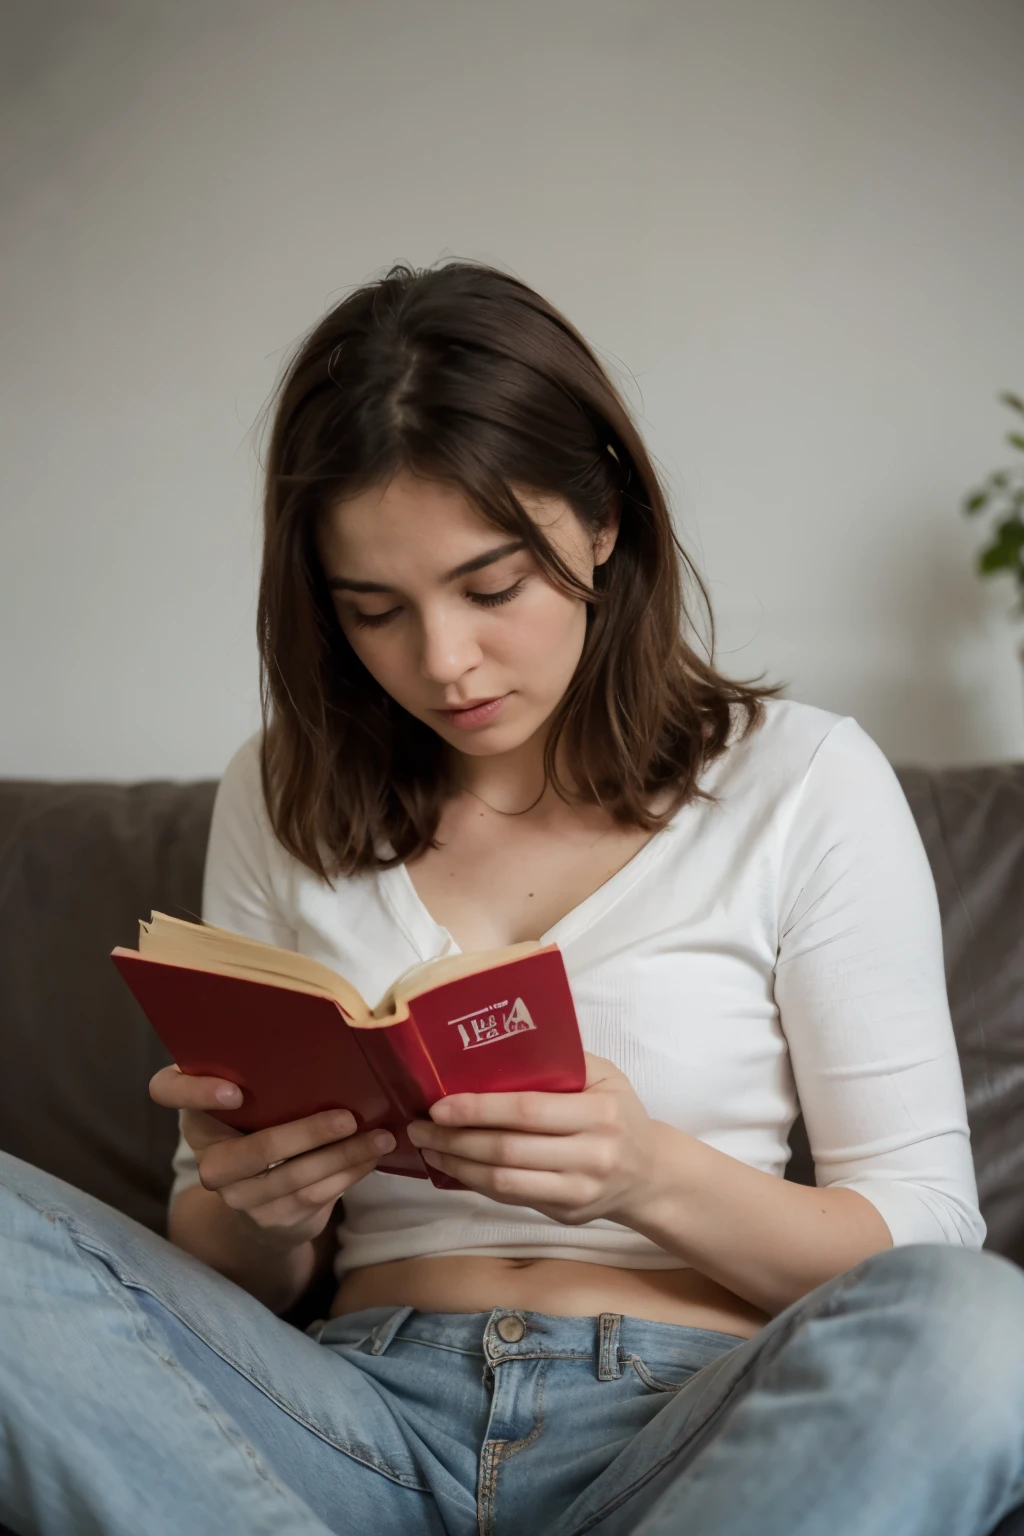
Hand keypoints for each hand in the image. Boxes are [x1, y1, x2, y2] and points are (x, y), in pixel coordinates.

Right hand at [149, 1065, 395, 1250]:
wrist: (264, 1200)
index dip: (195, 1092)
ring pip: (292, 1179)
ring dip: (343, 1156)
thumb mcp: (261, 1100)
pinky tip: (371, 1157)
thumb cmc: (268, 1124)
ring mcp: (236, 1195)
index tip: (236, 1091)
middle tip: (349, 1116)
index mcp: (199, 1112)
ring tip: (380, 1136)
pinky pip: (312, 1198)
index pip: (167, 1090)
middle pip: (250, 1152)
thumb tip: (327, 1035)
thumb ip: (270, 1075)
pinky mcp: (269, 1220)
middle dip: (306, 1135)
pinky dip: (347, 1175)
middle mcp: (208, 1157)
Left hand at [406, 1052, 660, 1225]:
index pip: (528, 1111)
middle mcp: (592, 1156)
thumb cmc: (618, 1113)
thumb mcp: (604, 1076)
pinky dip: (476, 1182)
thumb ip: (560, 1063)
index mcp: (599, 1114)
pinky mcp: (565, 1214)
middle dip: (454, 1138)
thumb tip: (494, 1050)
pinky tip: (454, 1167)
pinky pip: (510, 1197)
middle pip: (508, 1149)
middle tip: (418, 1126)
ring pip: (503, 1181)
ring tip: (427, 1147)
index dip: (479, 1109)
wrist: (650, 1173)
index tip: (440, 1105)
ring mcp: (578, 1191)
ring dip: (457, 1165)